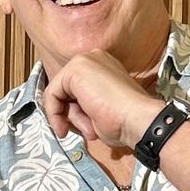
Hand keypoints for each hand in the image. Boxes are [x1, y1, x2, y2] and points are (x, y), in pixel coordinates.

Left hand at [44, 50, 164, 146]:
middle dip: (71, 115)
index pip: (73, 89)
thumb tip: (63, 113)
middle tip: (87, 131)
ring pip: (58, 94)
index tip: (79, 130)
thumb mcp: (97, 111)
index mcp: (102, 67)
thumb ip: (81, 105)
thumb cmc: (124, 121)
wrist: (137, 120)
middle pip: (64, 90)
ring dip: (70, 118)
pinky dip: (54, 114)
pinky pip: (51, 94)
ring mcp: (84, 61)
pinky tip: (65, 126)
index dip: (72, 112)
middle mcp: (93, 59)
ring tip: (89, 128)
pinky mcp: (75, 69)